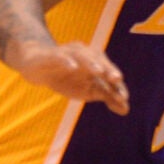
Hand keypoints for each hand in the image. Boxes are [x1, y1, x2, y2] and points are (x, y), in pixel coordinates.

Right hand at [13, 41, 128, 114]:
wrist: (36, 67)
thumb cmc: (65, 78)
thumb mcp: (86, 90)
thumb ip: (107, 97)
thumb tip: (126, 109)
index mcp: (96, 64)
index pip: (109, 73)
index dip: (117, 85)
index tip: (124, 98)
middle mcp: (85, 56)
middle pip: (99, 61)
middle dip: (109, 69)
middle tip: (117, 78)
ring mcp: (69, 54)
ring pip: (82, 56)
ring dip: (91, 63)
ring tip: (99, 72)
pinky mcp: (52, 55)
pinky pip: (60, 56)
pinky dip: (66, 61)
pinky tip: (72, 67)